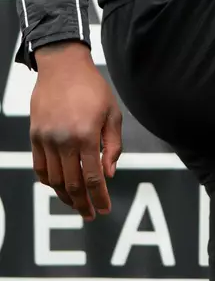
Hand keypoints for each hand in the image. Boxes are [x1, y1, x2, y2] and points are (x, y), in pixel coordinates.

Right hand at [30, 42, 122, 220]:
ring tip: (77, 203)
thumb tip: (109, 173)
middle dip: (83, 203)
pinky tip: (58, 187)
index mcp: (86, 135)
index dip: (99, 197)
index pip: (93, 177)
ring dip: (66, 196)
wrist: (63, 66)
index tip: (105, 209)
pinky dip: (49, 182)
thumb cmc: (92, 87)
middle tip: (91, 213)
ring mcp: (47, 140)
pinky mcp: (35, 137)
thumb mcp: (112, 112)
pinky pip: (40, 168)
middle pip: (72, 184)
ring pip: (54, 180)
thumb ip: (113, 145)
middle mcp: (64, 141)